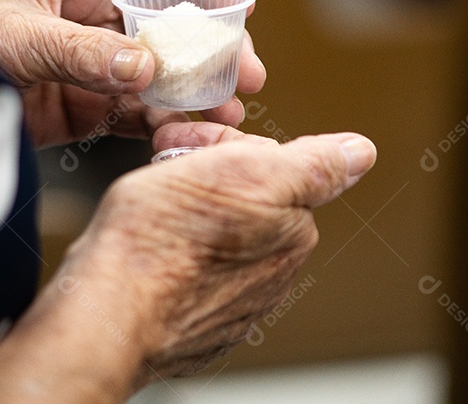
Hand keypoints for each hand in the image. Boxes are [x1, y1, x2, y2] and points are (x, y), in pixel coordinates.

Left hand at [0, 0, 265, 147]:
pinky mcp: (90, 102)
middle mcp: (93, 8)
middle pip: (172, 16)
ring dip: (199, 87)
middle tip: (249, 70)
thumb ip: (81, 52)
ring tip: (231, 111)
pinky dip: (167, 119)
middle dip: (214, 42)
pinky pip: (140, 107)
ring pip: (164, 66)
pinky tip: (193, 131)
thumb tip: (148, 67)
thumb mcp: (16, 40)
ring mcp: (96, 57)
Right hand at [100, 127, 374, 379]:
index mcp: (292, 233)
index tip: (188, 143)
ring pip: (217, 233)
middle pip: (244, 198)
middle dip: (206, 173)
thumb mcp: (246, 173)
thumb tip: (360, 152)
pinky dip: (172, 250)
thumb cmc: (162, 240)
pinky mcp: (197, 324)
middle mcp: (272, 274)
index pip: (268, 164)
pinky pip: (191, 269)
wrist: (107, 311)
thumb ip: (313, 164)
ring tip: (151, 208)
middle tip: (163, 166)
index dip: (223, 142)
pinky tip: (150, 248)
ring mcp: (234, 304)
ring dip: (188, 211)